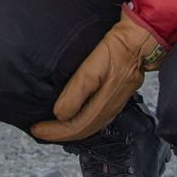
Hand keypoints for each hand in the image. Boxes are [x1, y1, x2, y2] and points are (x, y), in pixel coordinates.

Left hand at [29, 17, 160, 142]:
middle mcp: (110, 109)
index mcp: (103, 105)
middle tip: (40, 131)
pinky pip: (96, 119)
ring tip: (54, 128)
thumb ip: (77, 91)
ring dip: (70, 131)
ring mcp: (115, 104)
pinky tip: (75, 117)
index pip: (75, 127)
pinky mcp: (117, 97)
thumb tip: (60, 114)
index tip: (37, 129)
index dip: (54, 132)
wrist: (139, 41)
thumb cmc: (116, 50)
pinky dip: (81, 122)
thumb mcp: (92, 68)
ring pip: (90, 127)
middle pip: (82, 131)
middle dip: (59, 134)